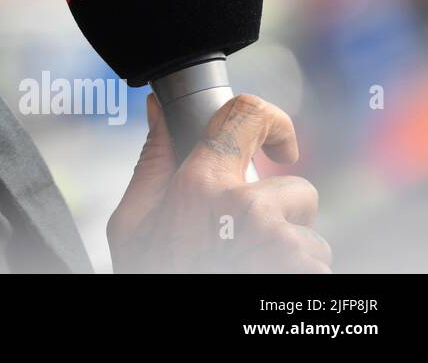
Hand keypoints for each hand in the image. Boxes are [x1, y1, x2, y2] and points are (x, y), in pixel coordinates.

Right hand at [107, 92, 331, 272]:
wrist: (172, 336)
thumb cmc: (154, 274)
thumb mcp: (131, 224)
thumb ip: (152, 164)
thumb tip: (159, 112)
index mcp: (201, 186)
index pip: (247, 115)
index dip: (270, 121)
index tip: (276, 144)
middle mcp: (247, 208)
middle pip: (293, 188)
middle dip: (277, 212)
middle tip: (243, 241)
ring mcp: (282, 245)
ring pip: (308, 232)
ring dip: (288, 250)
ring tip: (250, 270)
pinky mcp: (305, 274)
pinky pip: (316, 264)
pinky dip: (297, 276)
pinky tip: (264, 282)